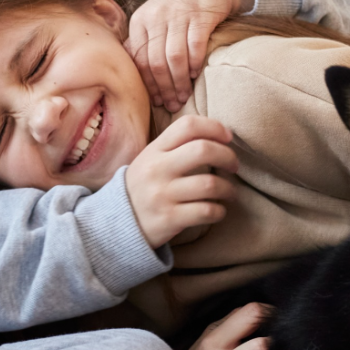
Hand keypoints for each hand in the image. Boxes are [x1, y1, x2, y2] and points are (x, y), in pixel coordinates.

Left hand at [125, 0, 253, 112]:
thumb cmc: (178, 10)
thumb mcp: (154, 21)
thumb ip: (143, 43)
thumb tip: (134, 77)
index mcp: (140, 21)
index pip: (140, 60)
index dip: (148, 84)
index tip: (157, 102)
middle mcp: (156, 16)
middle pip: (156, 61)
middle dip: (164, 88)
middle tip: (173, 104)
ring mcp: (179, 14)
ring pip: (174, 57)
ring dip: (179, 81)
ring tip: (184, 96)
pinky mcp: (201, 14)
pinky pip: (195, 45)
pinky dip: (194, 63)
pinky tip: (195, 75)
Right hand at [125, 115, 238, 247]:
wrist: (115, 224)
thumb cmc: (143, 187)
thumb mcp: (150, 160)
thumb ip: (176, 146)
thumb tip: (216, 136)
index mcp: (154, 150)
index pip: (188, 125)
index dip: (214, 127)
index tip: (228, 137)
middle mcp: (158, 169)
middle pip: (203, 150)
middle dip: (228, 156)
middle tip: (234, 166)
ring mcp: (162, 194)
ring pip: (210, 184)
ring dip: (229, 189)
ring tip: (230, 192)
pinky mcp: (169, 219)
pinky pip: (206, 211)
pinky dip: (220, 211)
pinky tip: (219, 210)